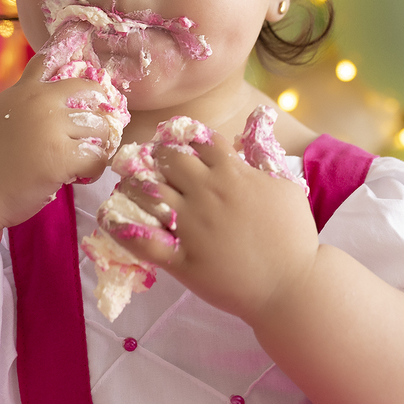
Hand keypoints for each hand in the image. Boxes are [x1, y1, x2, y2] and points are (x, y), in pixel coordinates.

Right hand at [0, 53, 115, 230]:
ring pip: (100, 127)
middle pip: (90, 92)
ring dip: (98, 144)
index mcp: (25, 89)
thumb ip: (24, 102)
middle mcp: (41, 102)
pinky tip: (81, 176)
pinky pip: (98, 158)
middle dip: (97, 111)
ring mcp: (52, 128)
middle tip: (93, 133)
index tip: (84, 93)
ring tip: (85, 159)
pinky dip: (95, 168)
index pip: (55, 61)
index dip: (71, 73)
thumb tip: (56, 102)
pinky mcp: (61, 158)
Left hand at [107, 132, 319, 324]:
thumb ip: (264, 150)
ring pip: (148, 192)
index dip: (182, 137)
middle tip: (150, 163)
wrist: (291, 285)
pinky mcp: (181, 258)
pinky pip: (142, 240)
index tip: (174, 142)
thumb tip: (256, 117)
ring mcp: (191, 225)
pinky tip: (110, 218)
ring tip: (127, 185)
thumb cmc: (293, 234)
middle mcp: (206, 193)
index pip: (196, 139)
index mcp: (231, 172)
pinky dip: (122, 228)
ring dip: (133, 184)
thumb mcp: (286, 183)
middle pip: (168, 159)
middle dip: (156, 156)